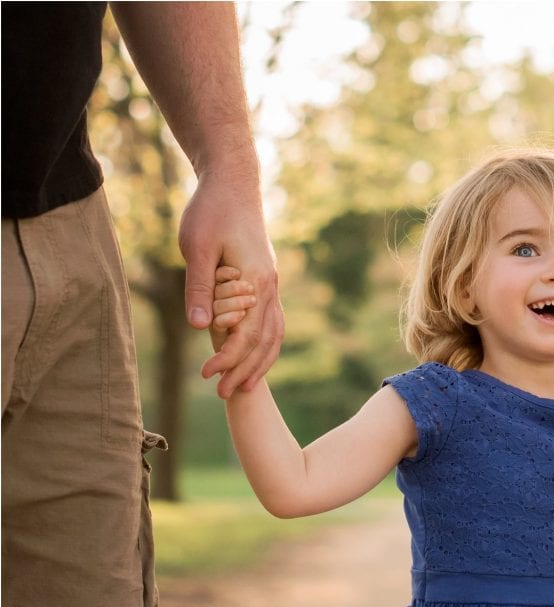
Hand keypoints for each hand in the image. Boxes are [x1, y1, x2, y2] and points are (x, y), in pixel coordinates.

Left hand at [178, 170, 284, 397]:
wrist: (233, 183)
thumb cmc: (212, 211)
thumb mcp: (198, 247)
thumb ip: (200, 288)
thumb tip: (200, 328)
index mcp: (256, 281)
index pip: (246, 332)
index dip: (227, 358)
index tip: (206, 376)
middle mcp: (270, 286)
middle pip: (265, 340)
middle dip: (245, 369)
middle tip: (223, 394)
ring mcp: (271, 283)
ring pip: (274, 333)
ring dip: (260, 361)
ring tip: (243, 385)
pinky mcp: (265, 280)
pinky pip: (272, 321)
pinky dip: (265, 343)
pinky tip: (252, 355)